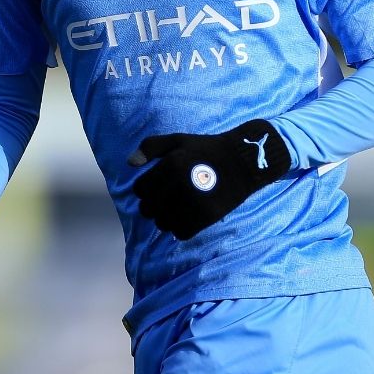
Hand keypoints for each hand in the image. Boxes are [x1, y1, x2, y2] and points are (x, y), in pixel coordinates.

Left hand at [129, 119, 290, 239]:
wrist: (243, 161)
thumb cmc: (208, 149)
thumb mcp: (179, 140)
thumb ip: (151, 147)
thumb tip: (129, 163)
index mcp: (171, 164)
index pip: (139, 189)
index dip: (144, 189)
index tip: (155, 186)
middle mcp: (180, 184)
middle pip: (147, 210)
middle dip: (152, 205)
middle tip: (165, 199)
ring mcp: (193, 202)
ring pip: (162, 224)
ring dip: (166, 218)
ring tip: (177, 208)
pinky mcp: (207, 216)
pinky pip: (181, 233)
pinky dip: (181, 228)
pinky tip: (188, 216)